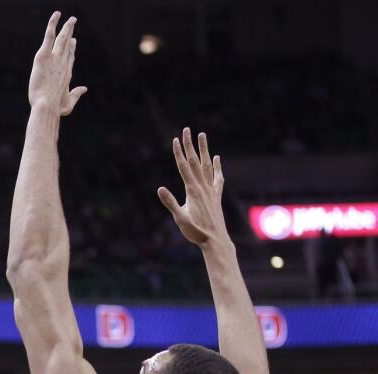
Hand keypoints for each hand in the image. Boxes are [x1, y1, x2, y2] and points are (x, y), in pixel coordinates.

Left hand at [28, 12, 86, 115]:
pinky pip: (49, 36)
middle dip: (70, 33)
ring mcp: (55, 58)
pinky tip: (56, 15)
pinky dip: (52, 24)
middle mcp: (63, 63)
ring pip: (61, 39)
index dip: (71, 49)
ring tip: (70, 19)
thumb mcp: (68, 104)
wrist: (47, 105)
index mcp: (67, 74)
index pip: (70, 58)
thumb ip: (76, 95)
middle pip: (68, 45)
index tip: (73, 41)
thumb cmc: (56, 108)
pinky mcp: (44, 56)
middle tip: (73, 24)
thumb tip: (84, 89)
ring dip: (66, 27)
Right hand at [158, 128, 228, 246]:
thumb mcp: (180, 219)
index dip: (179, 153)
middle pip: (195, 161)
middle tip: (187, 129)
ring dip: (204, 150)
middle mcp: (203, 187)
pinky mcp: (216, 196)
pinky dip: (217, 167)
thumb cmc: (196, 232)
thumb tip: (160, 189)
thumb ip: (170, 203)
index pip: (184, 167)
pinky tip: (217, 158)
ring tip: (202, 135)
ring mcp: (211, 190)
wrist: (215, 240)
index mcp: (192, 191)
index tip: (176, 139)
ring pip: (207, 165)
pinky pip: (217, 178)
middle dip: (190, 145)